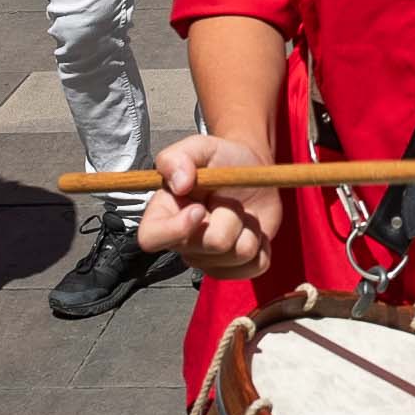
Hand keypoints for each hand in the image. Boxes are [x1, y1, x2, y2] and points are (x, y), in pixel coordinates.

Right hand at [134, 134, 279, 278]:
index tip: (200, 209)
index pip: (151, 239)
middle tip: (229, 198)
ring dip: (249, 227)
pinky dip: (263, 244)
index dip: (176, 229)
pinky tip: (252, 228)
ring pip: (238, 254)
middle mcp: (183, 242)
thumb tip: (179, 184)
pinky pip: (256, 265)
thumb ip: (179, 157)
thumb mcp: (199, 147)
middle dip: (230, 215)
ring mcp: (209, 259)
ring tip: (241, 211)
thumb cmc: (221, 159)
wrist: (251, 170)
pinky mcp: (236, 267)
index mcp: (164, 214)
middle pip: (211, 244)